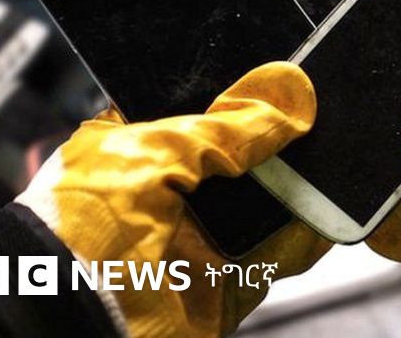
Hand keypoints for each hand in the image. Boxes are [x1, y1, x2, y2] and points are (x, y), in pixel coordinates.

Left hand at [17, 62, 331, 336]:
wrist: (68, 317)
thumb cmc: (69, 232)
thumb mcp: (153, 152)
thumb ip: (226, 129)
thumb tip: (287, 100)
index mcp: (135, 148)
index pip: (202, 110)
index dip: (241, 97)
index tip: (284, 84)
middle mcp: (168, 193)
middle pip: (244, 160)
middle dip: (281, 145)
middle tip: (314, 123)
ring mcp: (198, 241)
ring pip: (267, 207)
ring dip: (300, 189)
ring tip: (332, 162)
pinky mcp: (224, 285)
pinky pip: (279, 255)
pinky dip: (307, 236)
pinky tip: (329, 211)